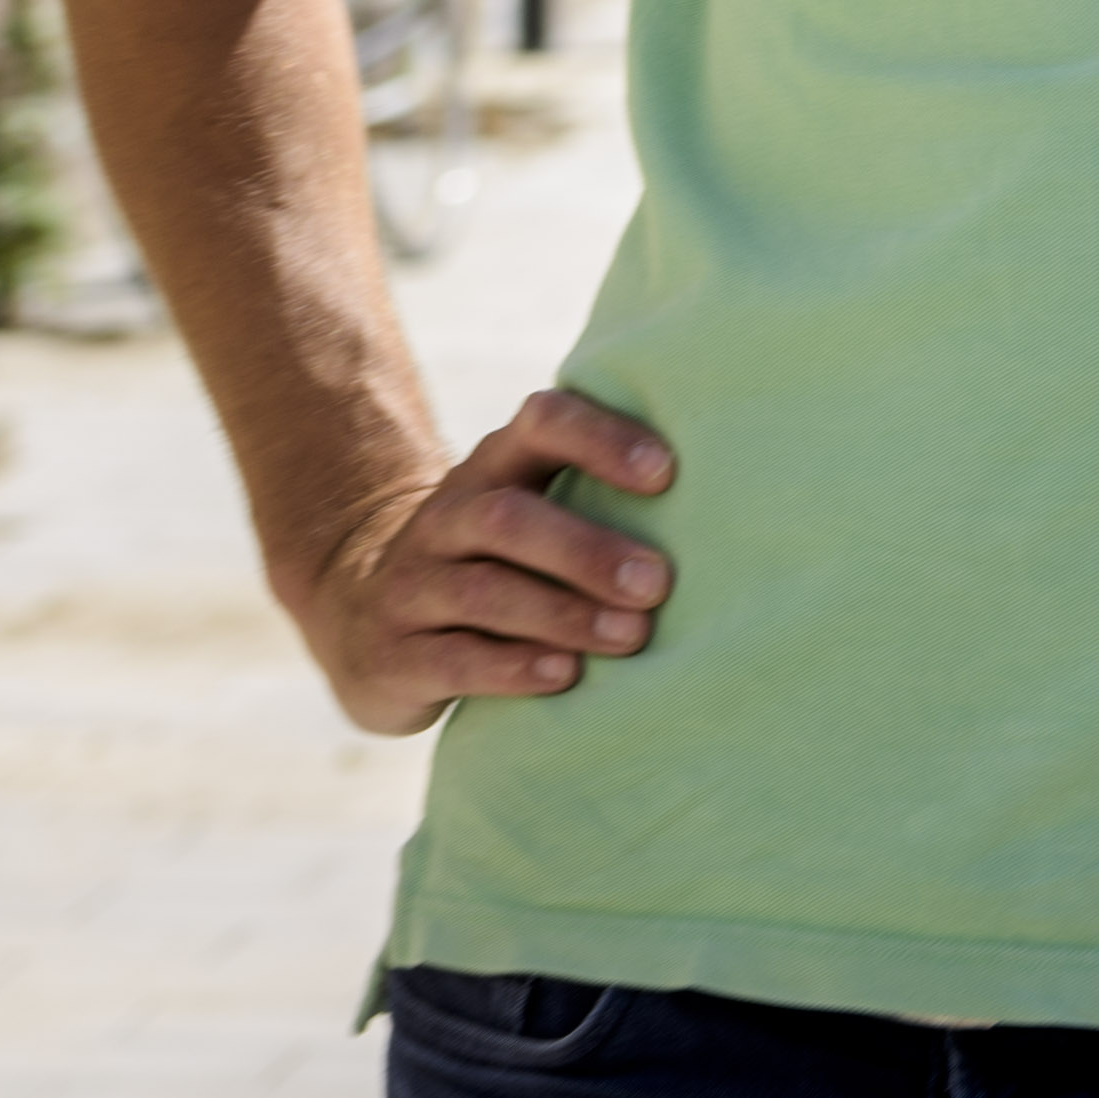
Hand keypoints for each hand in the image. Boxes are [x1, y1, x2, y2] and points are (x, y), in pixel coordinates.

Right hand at [291, 385, 673, 736]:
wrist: (362, 617)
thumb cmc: (499, 560)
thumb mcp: (532, 512)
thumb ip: (602, 495)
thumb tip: (737, 502)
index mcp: (493, 468)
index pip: (541, 423)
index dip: (601, 439)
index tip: (667, 474)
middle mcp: (444, 519)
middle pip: (509, 519)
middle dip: (588, 549)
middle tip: (658, 583)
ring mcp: (410, 587)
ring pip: (484, 591)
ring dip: (564, 614)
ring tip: (632, 635)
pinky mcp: (392, 656)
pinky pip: (453, 658)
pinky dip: (513, 667)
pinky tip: (565, 675)